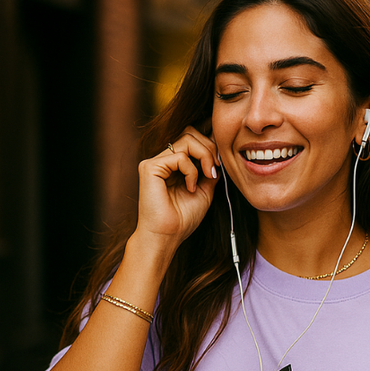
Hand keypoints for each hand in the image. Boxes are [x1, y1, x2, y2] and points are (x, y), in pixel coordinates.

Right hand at [135, 127, 219, 251]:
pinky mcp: (149, 167)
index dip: (210, 146)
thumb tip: (219, 154)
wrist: (167, 236)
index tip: (220, 165)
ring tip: (208, 176)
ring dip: (204, 156)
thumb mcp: (205, 191)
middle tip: (215, 170)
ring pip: (186, 139)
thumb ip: (209, 171)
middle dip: (209, 148)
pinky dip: (191, 171)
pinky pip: (179, 156)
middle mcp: (163, 160)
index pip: (193, 140)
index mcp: (174, 165)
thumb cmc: (182, 219)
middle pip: (190, 133)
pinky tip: (190, 187)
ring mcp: (155, 162)